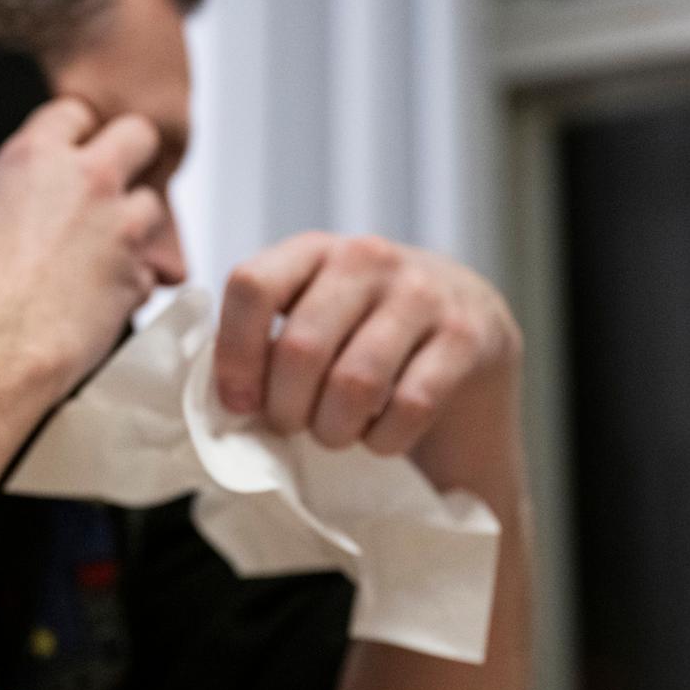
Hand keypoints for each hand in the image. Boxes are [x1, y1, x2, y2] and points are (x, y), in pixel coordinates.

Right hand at [0, 98, 176, 398]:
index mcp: (32, 158)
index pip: (72, 112)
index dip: (75, 131)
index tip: (71, 150)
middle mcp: (86, 181)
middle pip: (137, 135)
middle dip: (131, 156)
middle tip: (114, 182)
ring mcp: (119, 226)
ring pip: (153, 205)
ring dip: (136, 226)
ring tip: (107, 252)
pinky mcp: (137, 276)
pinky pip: (148, 272)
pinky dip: (131, 284)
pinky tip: (105, 300)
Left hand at [213, 233, 519, 455]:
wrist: (469, 335)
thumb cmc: (365, 338)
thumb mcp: (312, 318)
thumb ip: (264, 341)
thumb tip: (220, 401)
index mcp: (312, 250)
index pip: (252, 286)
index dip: (235, 354)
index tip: (238, 403)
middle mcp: (368, 257)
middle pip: (301, 347)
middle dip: (287, 409)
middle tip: (293, 426)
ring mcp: (423, 292)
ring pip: (354, 382)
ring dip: (335, 429)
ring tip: (335, 434)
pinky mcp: (469, 335)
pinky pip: (410, 405)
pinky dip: (386, 439)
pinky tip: (382, 437)